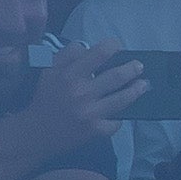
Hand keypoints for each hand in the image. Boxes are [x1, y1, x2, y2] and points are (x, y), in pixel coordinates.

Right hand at [33, 41, 148, 130]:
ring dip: (136, 90)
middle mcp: (82, 92)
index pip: (99, 53)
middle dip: (132, 69)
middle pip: (116, 76)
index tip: (118, 47)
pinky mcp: (95, 131)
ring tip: (144, 84)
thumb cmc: (44, 98)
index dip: (113, 47)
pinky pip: (115, 121)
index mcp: (70, 74)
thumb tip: (87, 46)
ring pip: (122, 99)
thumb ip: (67, 55)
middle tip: (139, 66)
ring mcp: (91, 113)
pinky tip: (122, 112)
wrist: (36, 133)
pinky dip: (119, 117)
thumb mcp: (48, 70)